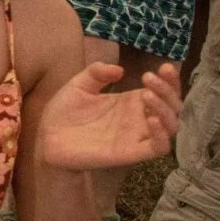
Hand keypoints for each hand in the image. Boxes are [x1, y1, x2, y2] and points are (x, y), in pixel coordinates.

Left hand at [40, 61, 181, 171]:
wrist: (47, 138)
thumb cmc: (64, 113)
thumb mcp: (79, 85)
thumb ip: (97, 72)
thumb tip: (119, 70)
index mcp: (131, 102)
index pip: (162, 91)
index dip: (169, 80)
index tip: (164, 67)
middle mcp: (139, 118)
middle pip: (172, 106)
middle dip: (168, 90)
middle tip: (148, 77)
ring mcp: (137, 136)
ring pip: (171, 126)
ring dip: (166, 109)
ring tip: (146, 94)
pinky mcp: (131, 153)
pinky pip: (159, 148)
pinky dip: (162, 134)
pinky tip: (151, 119)